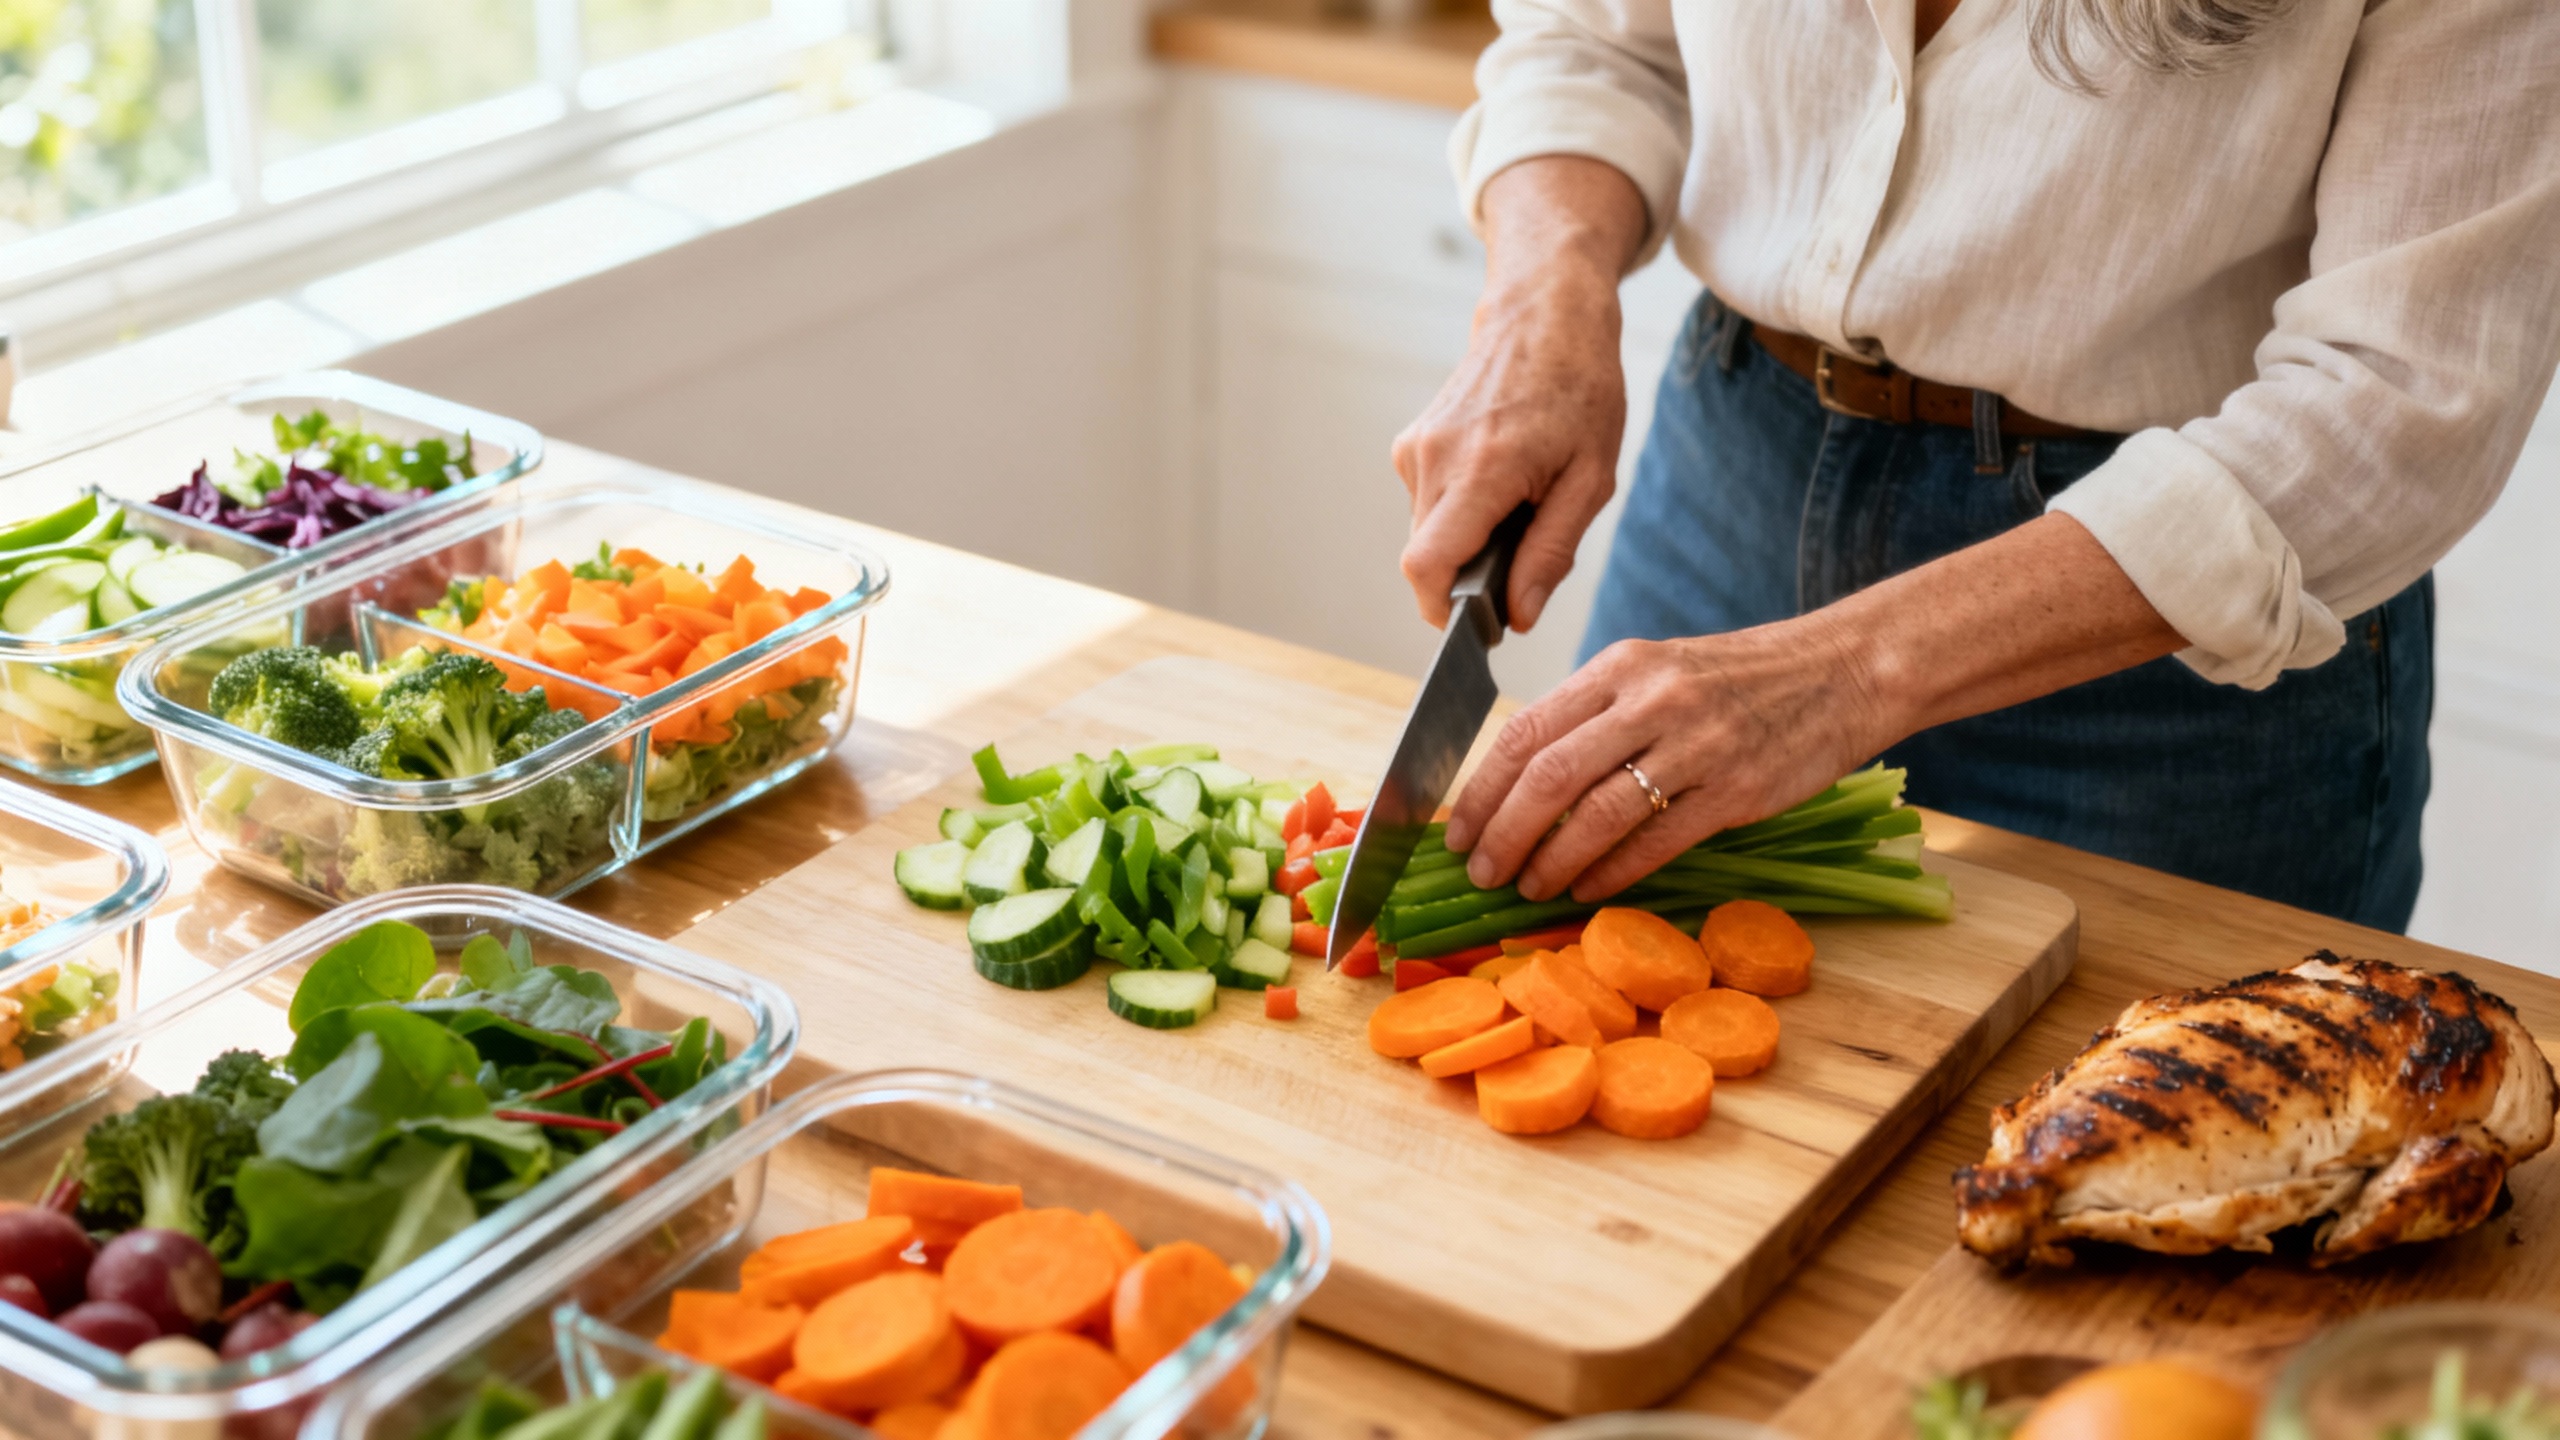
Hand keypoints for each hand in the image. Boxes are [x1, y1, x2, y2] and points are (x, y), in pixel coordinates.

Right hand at [1393, 157, 1646, 632]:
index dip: (1444, 611)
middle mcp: (1432, 460)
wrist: (1543, 313)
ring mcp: (1415, 449)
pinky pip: (1429, 506)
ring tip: (1520, 500)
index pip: (1426, 567)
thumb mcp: (1590, 478)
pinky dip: (1463, 513)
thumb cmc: (1579, 388)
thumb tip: (1519, 616)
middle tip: (1526, 547)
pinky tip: (1501, 479)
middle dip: (1470, 576)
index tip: (1479, 623)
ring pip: (1428, 534)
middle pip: (1427, 558)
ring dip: (1470, 540)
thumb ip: (1550, 551)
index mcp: (1480, 469)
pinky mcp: (1411, 444)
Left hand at [1440, 514, 2187, 901]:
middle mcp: (1650, 697)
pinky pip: (1656, 838)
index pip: (1527, 729)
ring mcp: (1695, 742)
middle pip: (1549, 773)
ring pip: (1596, 810)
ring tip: (1526, 888)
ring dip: (1551, 859)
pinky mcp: (1736, 787)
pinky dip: (1612, 871)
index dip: (1482, 787)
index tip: (1456, 830)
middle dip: (1503, 831)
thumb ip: (1597, 715)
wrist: (1844, 670)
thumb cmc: (1741, 680)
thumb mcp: (1660, 671)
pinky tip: (1586, 891)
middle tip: (1479, 872)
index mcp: (1620, 665)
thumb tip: (1524, 782)